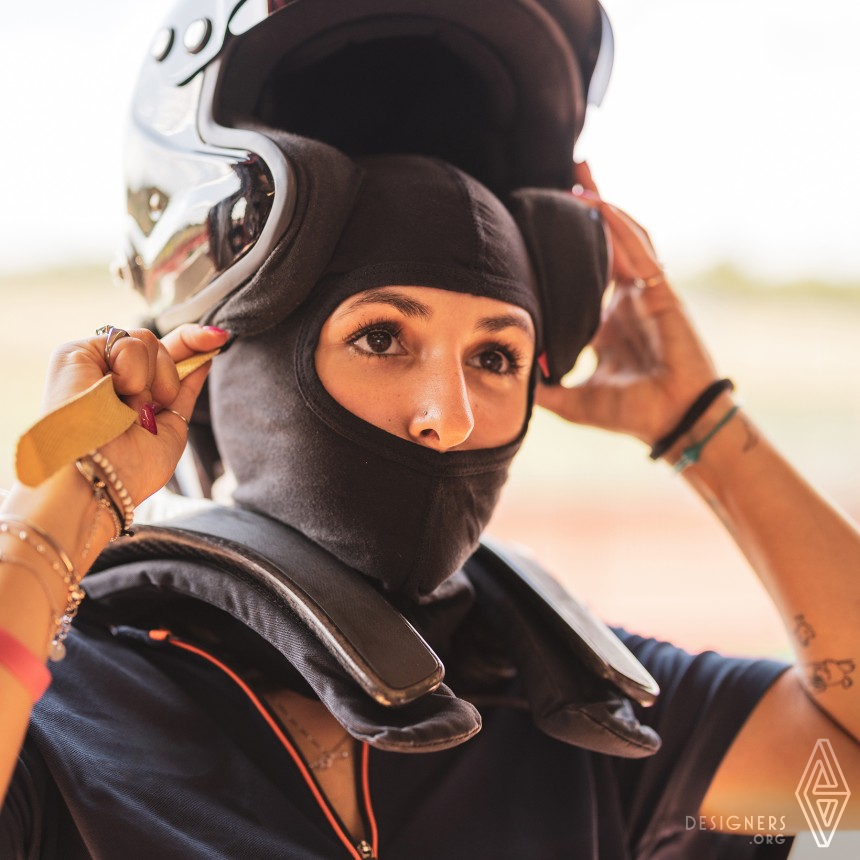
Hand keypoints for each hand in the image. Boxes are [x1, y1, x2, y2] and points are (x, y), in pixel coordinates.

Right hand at [42, 324, 228, 504]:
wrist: (101, 479)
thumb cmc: (133, 468)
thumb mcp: (172, 427)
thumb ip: (184, 390)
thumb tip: (204, 359)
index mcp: (132, 392)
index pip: (166, 356)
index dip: (192, 342)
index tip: (220, 338)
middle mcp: (111, 374)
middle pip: (158, 344)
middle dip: (170, 376)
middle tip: (151, 413)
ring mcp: (93, 363)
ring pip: (146, 340)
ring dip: (154, 379)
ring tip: (132, 410)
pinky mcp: (75, 353)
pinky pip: (127, 340)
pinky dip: (135, 370)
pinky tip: (119, 393)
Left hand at [536, 164, 719, 445]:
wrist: (673, 423)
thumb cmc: (630, 413)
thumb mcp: (572, 400)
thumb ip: (542, 389)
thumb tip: (507, 381)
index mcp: (606, 323)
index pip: (582, 277)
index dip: (564, 251)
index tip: (539, 228)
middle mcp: (625, 302)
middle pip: (605, 243)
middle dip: (587, 208)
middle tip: (561, 176)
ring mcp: (645, 294)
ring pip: (623, 236)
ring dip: (603, 202)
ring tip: (578, 172)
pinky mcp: (662, 292)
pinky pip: (639, 250)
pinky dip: (620, 224)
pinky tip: (598, 201)